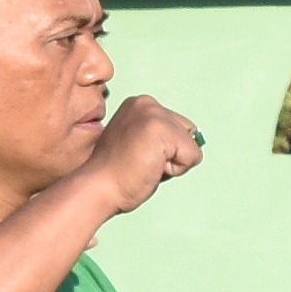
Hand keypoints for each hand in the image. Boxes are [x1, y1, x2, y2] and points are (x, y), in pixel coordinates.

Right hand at [84, 96, 205, 212]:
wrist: (96, 188)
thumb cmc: (115, 174)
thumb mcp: (136, 142)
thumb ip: (157, 137)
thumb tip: (194, 140)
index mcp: (139, 104)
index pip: (176, 126)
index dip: (163, 150)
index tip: (136, 156)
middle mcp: (147, 103)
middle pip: (187, 132)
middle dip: (171, 153)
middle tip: (140, 162)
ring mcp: (155, 114)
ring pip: (191, 145)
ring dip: (174, 163)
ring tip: (144, 165)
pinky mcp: (163, 130)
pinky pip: (193, 156)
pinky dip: (177, 170)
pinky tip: (150, 169)